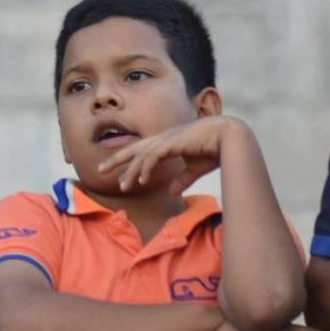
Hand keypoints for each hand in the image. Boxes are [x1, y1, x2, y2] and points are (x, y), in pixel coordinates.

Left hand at [98, 116, 243, 194]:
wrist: (230, 137)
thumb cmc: (214, 150)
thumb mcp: (194, 169)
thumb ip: (181, 179)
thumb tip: (171, 193)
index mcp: (167, 142)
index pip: (141, 151)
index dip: (127, 161)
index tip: (117, 174)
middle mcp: (163, 139)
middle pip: (133, 149)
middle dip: (116, 160)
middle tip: (99, 170)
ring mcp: (167, 139)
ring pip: (141, 156)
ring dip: (131, 171)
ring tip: (122, 186)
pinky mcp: (173, 143)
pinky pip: (153, 157)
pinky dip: (145, 168)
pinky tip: (141, 180)